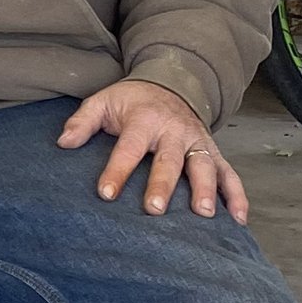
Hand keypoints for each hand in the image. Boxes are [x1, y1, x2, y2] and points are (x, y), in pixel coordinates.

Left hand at [58, 77, 247, 222]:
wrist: (171, 83)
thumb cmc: (132, 101)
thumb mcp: (103, 101)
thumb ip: (82, 122)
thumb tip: (63, 142)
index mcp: (144, 120)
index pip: (129, 147)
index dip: (118, 170)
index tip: (106, 193)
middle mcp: (174, 131)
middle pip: (170, 160)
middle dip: (164, 184)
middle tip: (156, 209)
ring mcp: (197, 142)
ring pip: (205, 166)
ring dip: (206, 189)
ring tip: (204, 215)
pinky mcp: (213, 152)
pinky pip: (230, 174)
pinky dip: (237, 195)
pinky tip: (238, 219)